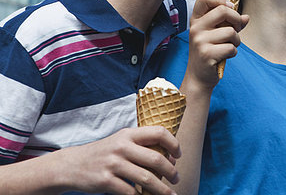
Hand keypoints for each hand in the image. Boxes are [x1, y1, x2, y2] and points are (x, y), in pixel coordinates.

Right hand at [60, 127, 180, 194]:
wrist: (71, 165)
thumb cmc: (104, 153)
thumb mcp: (121, 142)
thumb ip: (143, 146)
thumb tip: (170, 159)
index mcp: (129, 134)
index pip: (159, 132)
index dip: (173, 144)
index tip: (178, 155)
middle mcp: (122, 147)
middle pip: (156, 159)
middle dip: (171, 172)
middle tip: (176, 179)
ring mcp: (113, 164)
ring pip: (147, 179)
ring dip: (162, 189)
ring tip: (170, 194)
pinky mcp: (105, 181)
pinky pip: (130, 192)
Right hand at [187, 0, 248, 86]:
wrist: (199, 76)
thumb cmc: (210, 52)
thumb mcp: (216, 34)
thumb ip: (230, 23)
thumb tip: (246, 17)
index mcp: (196, 20)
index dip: (220, 0)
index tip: (229, 8)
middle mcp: (196, 28)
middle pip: (222, 10)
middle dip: (236, 19)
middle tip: (237, 29)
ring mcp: (199, 41)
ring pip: (231, 32)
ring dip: (237, 41)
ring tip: (230, 46)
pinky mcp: (206, 54)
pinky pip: (231, 47)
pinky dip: (233, 52)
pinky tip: (226, 56)